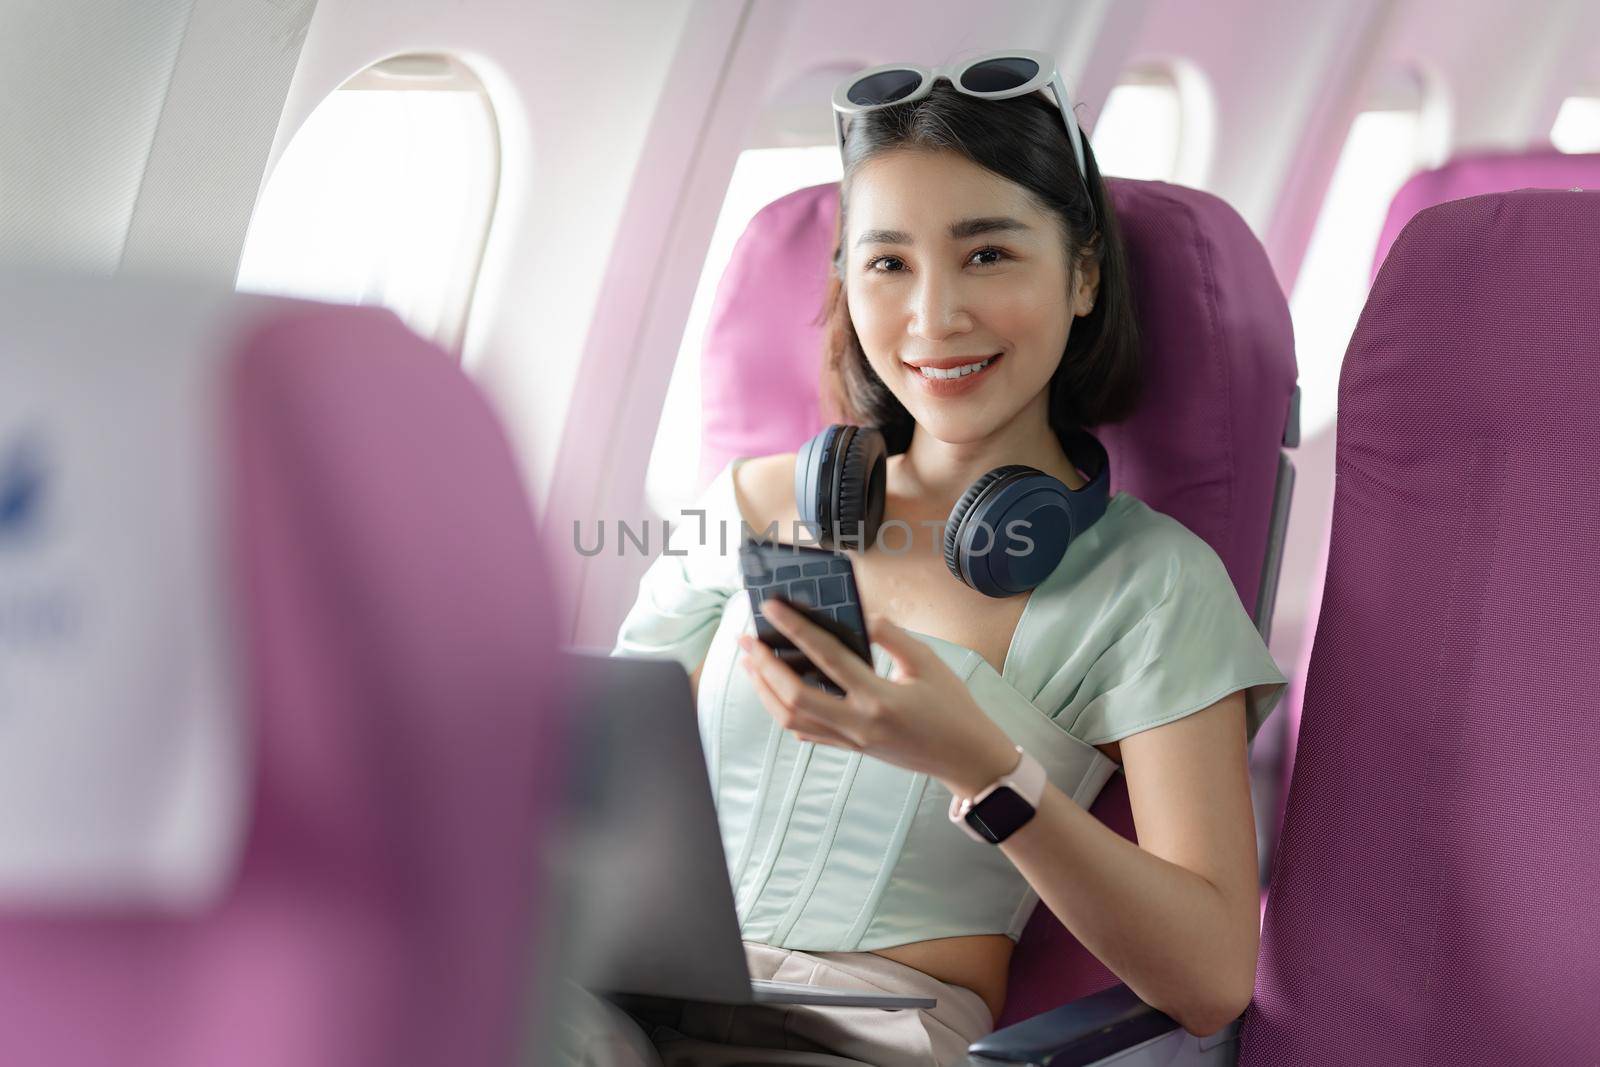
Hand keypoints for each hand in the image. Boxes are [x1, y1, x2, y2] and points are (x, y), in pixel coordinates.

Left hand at [735, 598, 1019, 797]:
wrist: (967, 759)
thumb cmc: (954, 709)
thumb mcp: (929, 663)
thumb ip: (892, 636)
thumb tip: (861, 614)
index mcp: (879, 698)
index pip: (826, 658)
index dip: (795, 629)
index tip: (772, 608)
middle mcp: (858, 723)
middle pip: (793, 697)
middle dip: (763, 666)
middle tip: (746, 638)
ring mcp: (852, 741)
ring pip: (792, 719)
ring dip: (765, 690)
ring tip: (752, 662)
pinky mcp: (852, 749)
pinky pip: (807, 733)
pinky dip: (785, 712)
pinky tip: (776, 694)